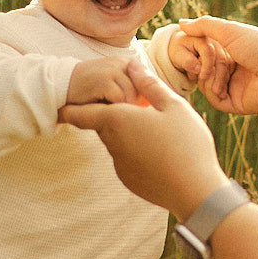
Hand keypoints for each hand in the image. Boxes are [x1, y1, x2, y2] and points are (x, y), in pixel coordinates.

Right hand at [60, 57, 143, 115]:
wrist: (60, 86)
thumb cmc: (90, 92)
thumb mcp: (114, 87)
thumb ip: (133, 91)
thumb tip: (154, 107)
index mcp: (129, 63)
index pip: (149, 85)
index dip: (143, 101)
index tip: (133, 111)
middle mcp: (123, 63)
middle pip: (143, 93)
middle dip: (132, 107)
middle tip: (115, 110)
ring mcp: (113, 69)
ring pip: (132, 97)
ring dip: (121, 109)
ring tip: (106, 109)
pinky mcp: (104, 80)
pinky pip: (119, 101)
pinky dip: (111, 109)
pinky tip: (99, 108)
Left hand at [60, 58, 226, 217]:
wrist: (196, 192)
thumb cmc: (186, 144)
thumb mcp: (173, 106)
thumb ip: (149, 84)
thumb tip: (133, 66)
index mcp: (117, 121)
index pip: (80, 114)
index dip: (69, 108)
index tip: (62, 104)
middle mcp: (112, 144)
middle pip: (101, 125)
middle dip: (111, 114)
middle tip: (134, 106)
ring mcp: (120, 166)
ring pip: (116, 142)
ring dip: (127, 133)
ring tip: (156, 130)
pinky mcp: (130, 181)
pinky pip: (127, 160)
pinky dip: (137, 152)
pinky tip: (161, 152)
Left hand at [164, 28, 234, 100]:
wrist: (185, 48)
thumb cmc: (180, 51)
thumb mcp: (178, 55)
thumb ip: (187, 61)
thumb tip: (198, 69)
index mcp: (202, 37)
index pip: (208, 51)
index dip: (206, 65)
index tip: (202, 78)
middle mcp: (216, 41)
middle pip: (221, 58)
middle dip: (218, 76)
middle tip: (215, 91)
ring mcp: (223, 48)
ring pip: (228, 64)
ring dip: (225, 79)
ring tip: (221, 94)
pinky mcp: (227, 56)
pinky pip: (230, 68)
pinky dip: (227, 79)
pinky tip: (223, 91)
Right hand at [178, 16, 257, 115]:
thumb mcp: (230, 30)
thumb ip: (204, 25)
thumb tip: (181, 23)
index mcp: (237, 50)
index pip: (209, 50)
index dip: (199, 49)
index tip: (192, 46)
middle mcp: (237, 68)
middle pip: (206, 68)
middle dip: (201, 65)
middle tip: (202, 63)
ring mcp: (237, 86)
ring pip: (207, 84)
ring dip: (206, 78)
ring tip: (211, 74)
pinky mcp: (237, 103)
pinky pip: (215, 101)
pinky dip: (211, 93)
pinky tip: (216, 86)